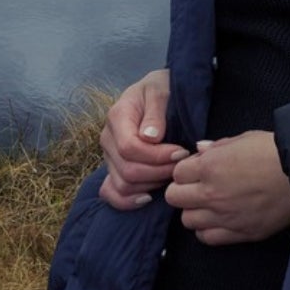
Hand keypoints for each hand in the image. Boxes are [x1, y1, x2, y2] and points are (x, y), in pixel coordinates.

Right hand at [99, 68, 183, 210]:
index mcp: (117, 116)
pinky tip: (148, 197)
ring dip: (151, 184)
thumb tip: (150, 137)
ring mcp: (109, 156)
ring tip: (172, 175)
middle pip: (127, 170)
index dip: (157, 156)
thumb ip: (156, 112)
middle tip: (181, 166)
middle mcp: (108, 138)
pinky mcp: (113, 168)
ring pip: (123, 185)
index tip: (181, 152)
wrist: (158, 90)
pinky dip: (127, 201)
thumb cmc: (163, 88)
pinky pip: (110, 192)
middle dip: (159, 172)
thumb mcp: (162, 89)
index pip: (129, 148)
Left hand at [164, 130, 289, 244]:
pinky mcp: (239, 233)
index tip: (197, 169)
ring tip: (209, 205)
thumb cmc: (275, 151)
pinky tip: (218, 220)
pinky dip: (207, 230)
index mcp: (210, 167)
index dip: (186, 170)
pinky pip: (207, 238)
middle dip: (183, 190)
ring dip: (195, 211)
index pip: (177, 173)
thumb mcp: (244, 138)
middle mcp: (211, 194)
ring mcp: (224, 216)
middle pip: (175, 198)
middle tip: (198, 187)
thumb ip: (218, 146)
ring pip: (188, 220)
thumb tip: (200, 149)